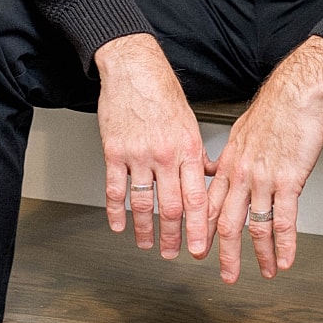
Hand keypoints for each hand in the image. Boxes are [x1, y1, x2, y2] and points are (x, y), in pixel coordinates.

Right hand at [94, 34, 208, 259]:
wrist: (133, 68)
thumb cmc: (162, 91)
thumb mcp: (189, 121)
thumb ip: (197, 152)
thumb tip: (208, 174)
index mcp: (188, 148)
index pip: (198, 198)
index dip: (199, 227)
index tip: (200, 247)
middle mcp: (166, 155)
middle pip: (171, 207)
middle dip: (174, 236)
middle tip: (174, 253)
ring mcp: (139, 155)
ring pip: (142, 203)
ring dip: (145, 229)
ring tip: (147, 244)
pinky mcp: (114, 152)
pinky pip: (115, 188)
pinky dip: (116, 211)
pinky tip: (118, 224)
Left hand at [209, 37, 322, 282]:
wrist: (293, 95)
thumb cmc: (272, 111)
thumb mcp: (239, 133)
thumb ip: (228, 158)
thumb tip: (218, 170)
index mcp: (228, 165)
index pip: (209, 205)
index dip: (203, 231)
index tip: (201, 249)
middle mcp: (241, 176)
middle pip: (227, 223)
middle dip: (226, 253)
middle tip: (227, 274)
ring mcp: (263, 180)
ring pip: (256, 226)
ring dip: (260, 255)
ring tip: (266, 272)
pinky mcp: (288, 180)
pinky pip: (284, 219)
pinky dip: (285, 244)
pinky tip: (287, 258)